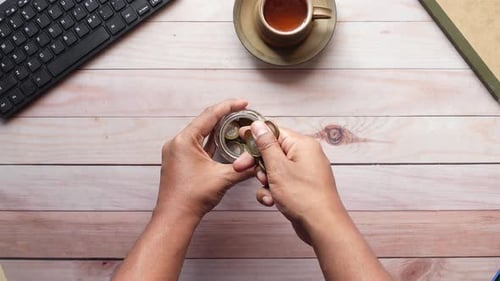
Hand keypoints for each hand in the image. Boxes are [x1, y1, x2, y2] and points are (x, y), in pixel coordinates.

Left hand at [155, 100, 253, 220]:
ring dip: (217, 128)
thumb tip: (259, 162)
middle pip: (204, 121)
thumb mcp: (222, 179)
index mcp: (184, 140)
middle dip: (224, 115)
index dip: (229, 107)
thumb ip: (243, 168)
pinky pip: (197, 144)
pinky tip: (223, 139)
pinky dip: (210, 140)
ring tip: (235, 122)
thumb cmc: (191, 198)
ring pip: (200, 132)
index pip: (209, 116)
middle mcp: (177, 142)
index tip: (244, 102)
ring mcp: (177, 151)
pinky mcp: (179, 160)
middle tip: (242, 111)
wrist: (174, 217)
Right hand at [234, 121, 344, 243]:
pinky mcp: (301, 186)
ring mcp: (304, 171)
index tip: (241, 137)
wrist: (321, 225)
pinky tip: (272, 201)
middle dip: (257, 163)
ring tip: (267, 190)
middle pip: (273, 150)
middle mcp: (305, 155)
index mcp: (302, 144)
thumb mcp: (277, 167)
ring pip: (274, 168)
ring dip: (265, 180)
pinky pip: (281, 182)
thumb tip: (258, 125)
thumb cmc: (305, 197)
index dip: (255, 134)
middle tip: (242, 167)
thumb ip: (266, 144)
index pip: (274, 131)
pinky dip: (273, 190)